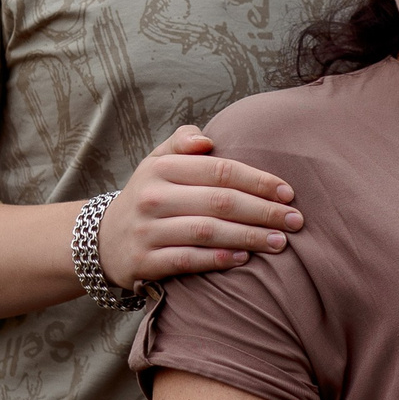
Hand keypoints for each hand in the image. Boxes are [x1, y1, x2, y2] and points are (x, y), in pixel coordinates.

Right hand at [99, 126, 303, 283]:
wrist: (102, 239)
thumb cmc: (149, 195)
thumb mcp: (158, 162)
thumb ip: (183, 142)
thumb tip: (206, 138)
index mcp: (162, 168)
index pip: (219, 170)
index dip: (258, 181)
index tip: (288, 193)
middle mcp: (153, 197)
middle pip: (219, 201)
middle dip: (263, 211)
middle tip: (296, 220)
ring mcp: (147, 230)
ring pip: (207, 232)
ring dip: (249, 237)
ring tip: (281, 242)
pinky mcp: (145, 262)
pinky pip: (188, 260)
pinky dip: (218, 260)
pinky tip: (245, 259)